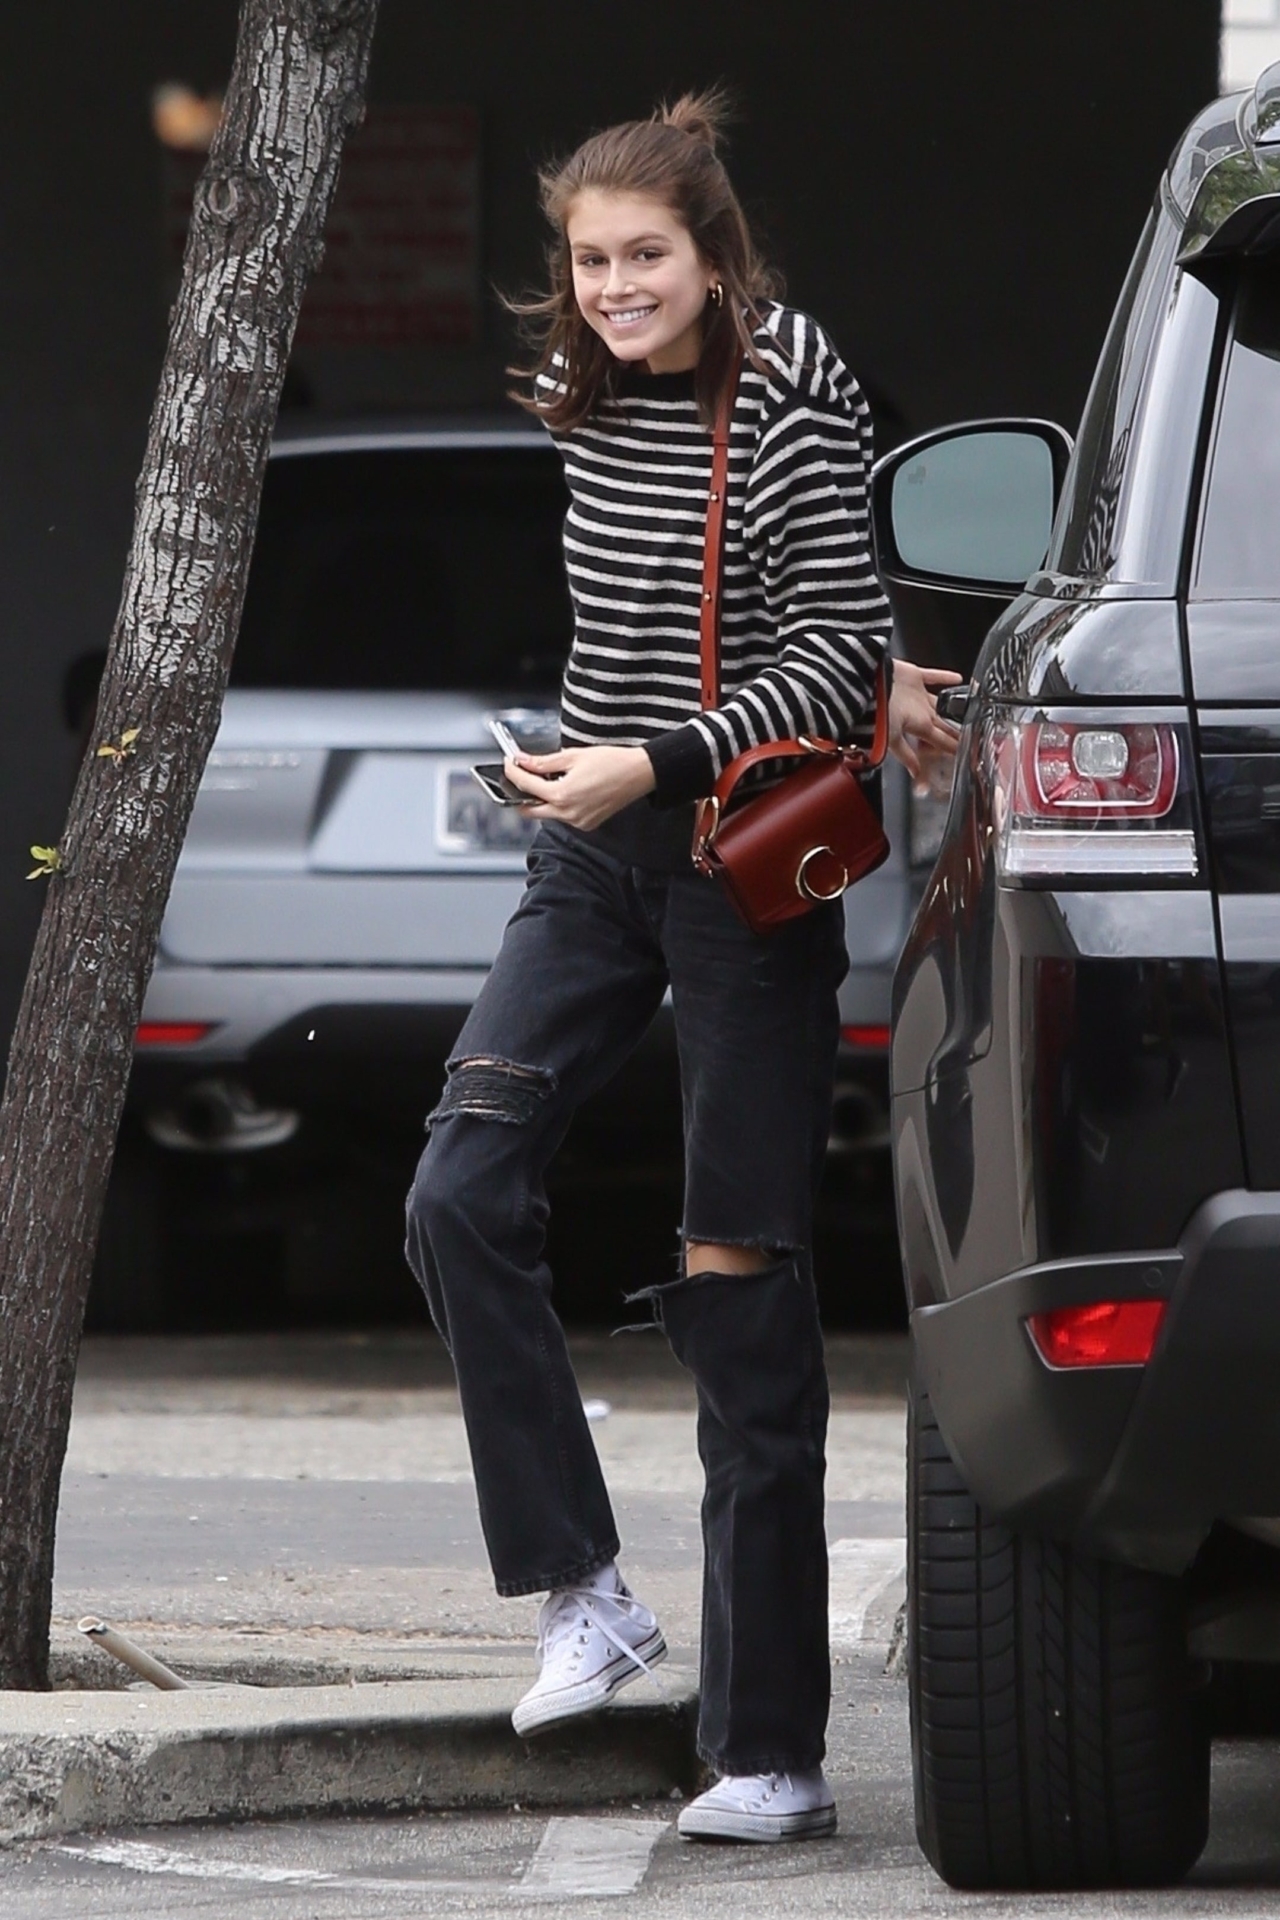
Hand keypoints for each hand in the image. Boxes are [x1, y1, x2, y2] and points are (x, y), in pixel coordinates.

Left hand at [505, 744, 656, 828]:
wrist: (638, 775)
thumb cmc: (612, 763)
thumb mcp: (573, 756)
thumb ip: (544, 762)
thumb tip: (523, 761)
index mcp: (562, 795)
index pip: (525, 785)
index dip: (513, 772)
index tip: (509, 764)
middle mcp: (568, 813)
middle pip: (529, 809)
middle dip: (519, 793)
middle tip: (519, 776)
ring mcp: (577, 822)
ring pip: (546, 813)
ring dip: (541, 798)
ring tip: (548, 779)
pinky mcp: (586, 824)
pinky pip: (563, 817)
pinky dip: (558, 804)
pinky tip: (565, 789)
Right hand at [888, 661, 963, 780]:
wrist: (865, 684)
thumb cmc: (876, 709)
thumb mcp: (892, 737)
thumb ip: (905, 755)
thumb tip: (914, 774)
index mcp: (917, 726)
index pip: (940, 741)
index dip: (951, 747)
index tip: (963, 752)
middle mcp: (918, 712)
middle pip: (942, 724)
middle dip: (953, 732)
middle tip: (969, 735)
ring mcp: (916, 695)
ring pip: (941, 703)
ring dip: (951, 708)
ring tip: (964, 711)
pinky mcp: (913, 676)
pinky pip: (934, 677)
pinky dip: (945, 678)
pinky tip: (957, 679)